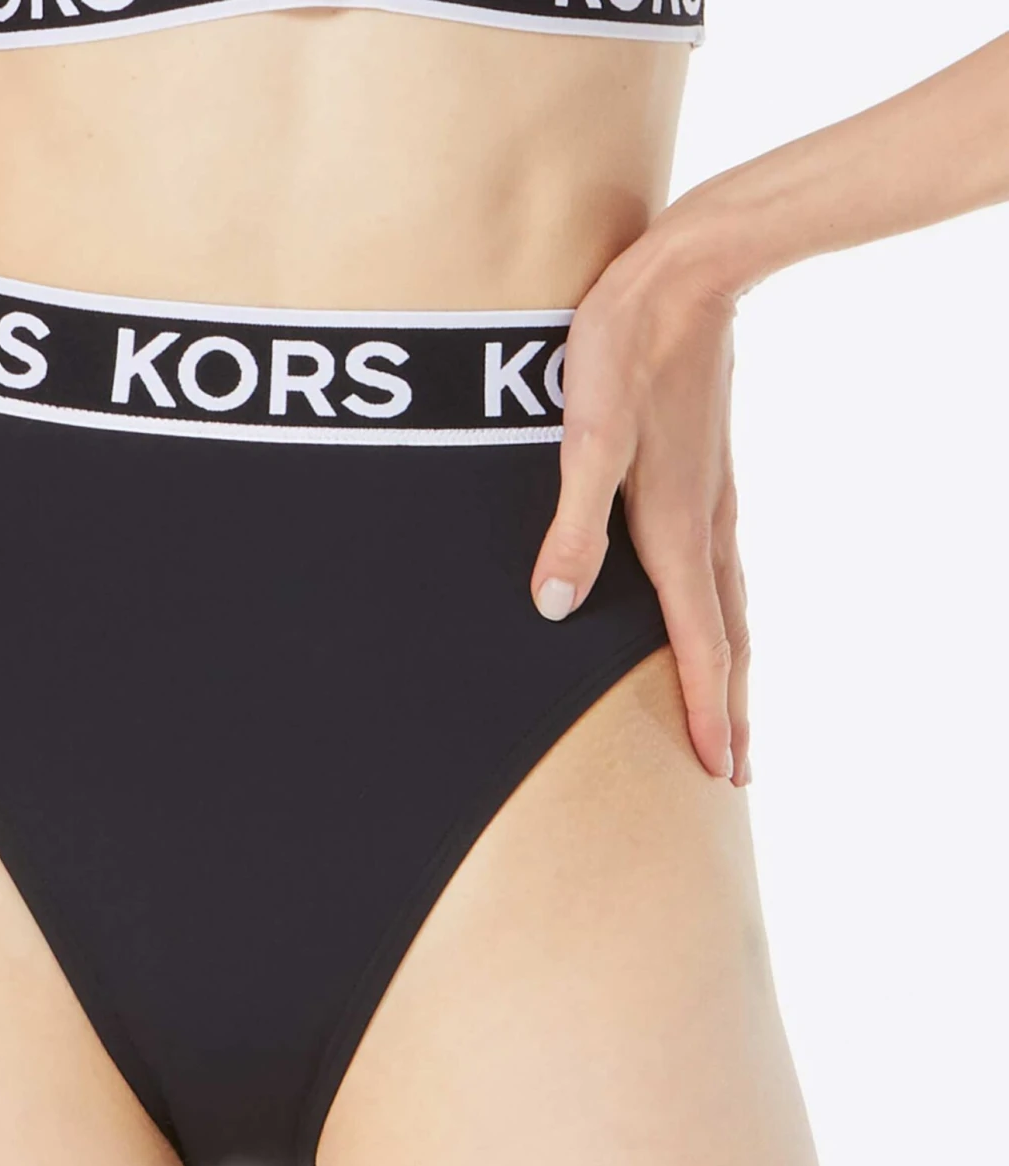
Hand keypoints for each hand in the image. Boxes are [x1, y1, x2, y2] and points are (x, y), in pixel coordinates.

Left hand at [530, 220, 751, 786]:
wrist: (690, 270)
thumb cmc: (625, 345)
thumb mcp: (584, 435)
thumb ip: (571, 525)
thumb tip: (554, 607)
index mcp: (676, 526)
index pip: (700, 642)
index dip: (708, 709)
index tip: (720, 767)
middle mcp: (703, 524)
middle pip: (727, 639)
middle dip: (730, 709)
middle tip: (736, 769)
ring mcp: (712, 500)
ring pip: (730, 606)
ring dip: (732, 667)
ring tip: (734, 711)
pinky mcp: (705, 475)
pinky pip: (722, 571)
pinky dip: (725, 617)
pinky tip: (711, 614)